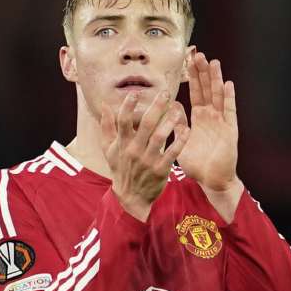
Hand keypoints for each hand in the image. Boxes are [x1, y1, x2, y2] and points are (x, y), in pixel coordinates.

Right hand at [100, 90, 189, 221]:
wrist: (130, 197)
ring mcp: (148, 160)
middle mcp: (134, 150)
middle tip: (165, 93)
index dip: (128, 106)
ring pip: (160, 137)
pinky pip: (172, 153)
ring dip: (169, 122)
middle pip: (146, 124)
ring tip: (177, 110)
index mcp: (122, 144)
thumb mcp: (108, 149)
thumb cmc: (120, 168)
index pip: (123, 121)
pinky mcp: (161, 170)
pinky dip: (180, 141)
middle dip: (156, 107)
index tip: (135, 93)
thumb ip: (106, 126)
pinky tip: (186, 130)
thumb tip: (104, 105)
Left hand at [178, 51, 241, 192]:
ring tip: (213, 62)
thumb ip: (178, 125)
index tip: (188, 60)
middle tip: (197, 53)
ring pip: (218, 96)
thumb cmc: (198, 164)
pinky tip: (228, 84)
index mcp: (199, 118)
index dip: (192, 77)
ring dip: (215, 79)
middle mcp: (211, 117)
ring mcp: (222, 122)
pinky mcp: (230, 131)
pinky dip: (229, 98)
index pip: (195, 92)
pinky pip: (230, 112)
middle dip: (202, 72)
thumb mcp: (182, 142)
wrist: (212, 181)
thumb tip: (171, 106)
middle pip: (207, 89)